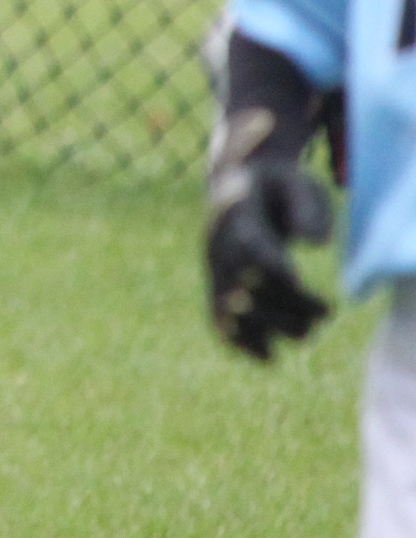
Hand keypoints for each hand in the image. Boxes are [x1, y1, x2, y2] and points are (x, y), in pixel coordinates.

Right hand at [207, 157, 335, 360]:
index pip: (252, 249)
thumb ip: (307, 206)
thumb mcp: (297, 181)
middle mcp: (219, 246)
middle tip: (325, 313)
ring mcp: (214, 268)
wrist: (236, 184)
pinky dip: (239, 342)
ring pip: (230, 310)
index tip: (303, 285)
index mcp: (238, 215)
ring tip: (307, 331)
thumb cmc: (279, 186)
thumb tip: (313, 243)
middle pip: (245, 287)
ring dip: (269, 330)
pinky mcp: (215, 286)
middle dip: (288, 307)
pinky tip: (269, 357)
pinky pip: (216, 320)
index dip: (274, 272)